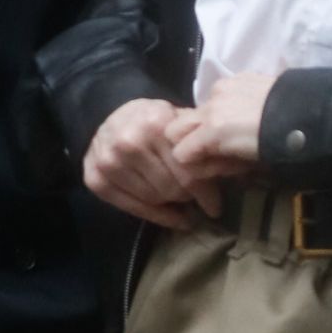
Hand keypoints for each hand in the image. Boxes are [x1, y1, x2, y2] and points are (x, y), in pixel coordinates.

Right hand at [83, 98, 222, 228]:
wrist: (108, 115)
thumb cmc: (151, 119)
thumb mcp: (177, 118)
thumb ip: (198, 141)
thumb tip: (235, 169)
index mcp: (154, 125)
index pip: (187, 170)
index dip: (205, 193)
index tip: (216, 208)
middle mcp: (129, 143)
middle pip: (171, 188)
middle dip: (189, 197)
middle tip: (197, 199)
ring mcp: (109, 163)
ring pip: (155, 199)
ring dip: (173, 205)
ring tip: (183, 202)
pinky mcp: (96, 180)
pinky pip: (134, 208)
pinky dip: (158, 216)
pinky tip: (173, 217)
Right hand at [167, 73, 277, 171]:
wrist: (307, 114)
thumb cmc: (277, 147)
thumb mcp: (245, 164)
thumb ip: (217, 166)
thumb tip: (198, 170)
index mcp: (212, 130)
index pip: (179, 151)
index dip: (187, 161)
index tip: (199, 165)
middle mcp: (210, 105)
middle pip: (176, 125)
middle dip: (185, 138)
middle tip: (205, 148)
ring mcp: (223, 88)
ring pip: (199, 108)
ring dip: (207, 119)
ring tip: (229, 128)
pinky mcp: (237, 77)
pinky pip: (219, 93)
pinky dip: (224, 104)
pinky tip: (243, 111)